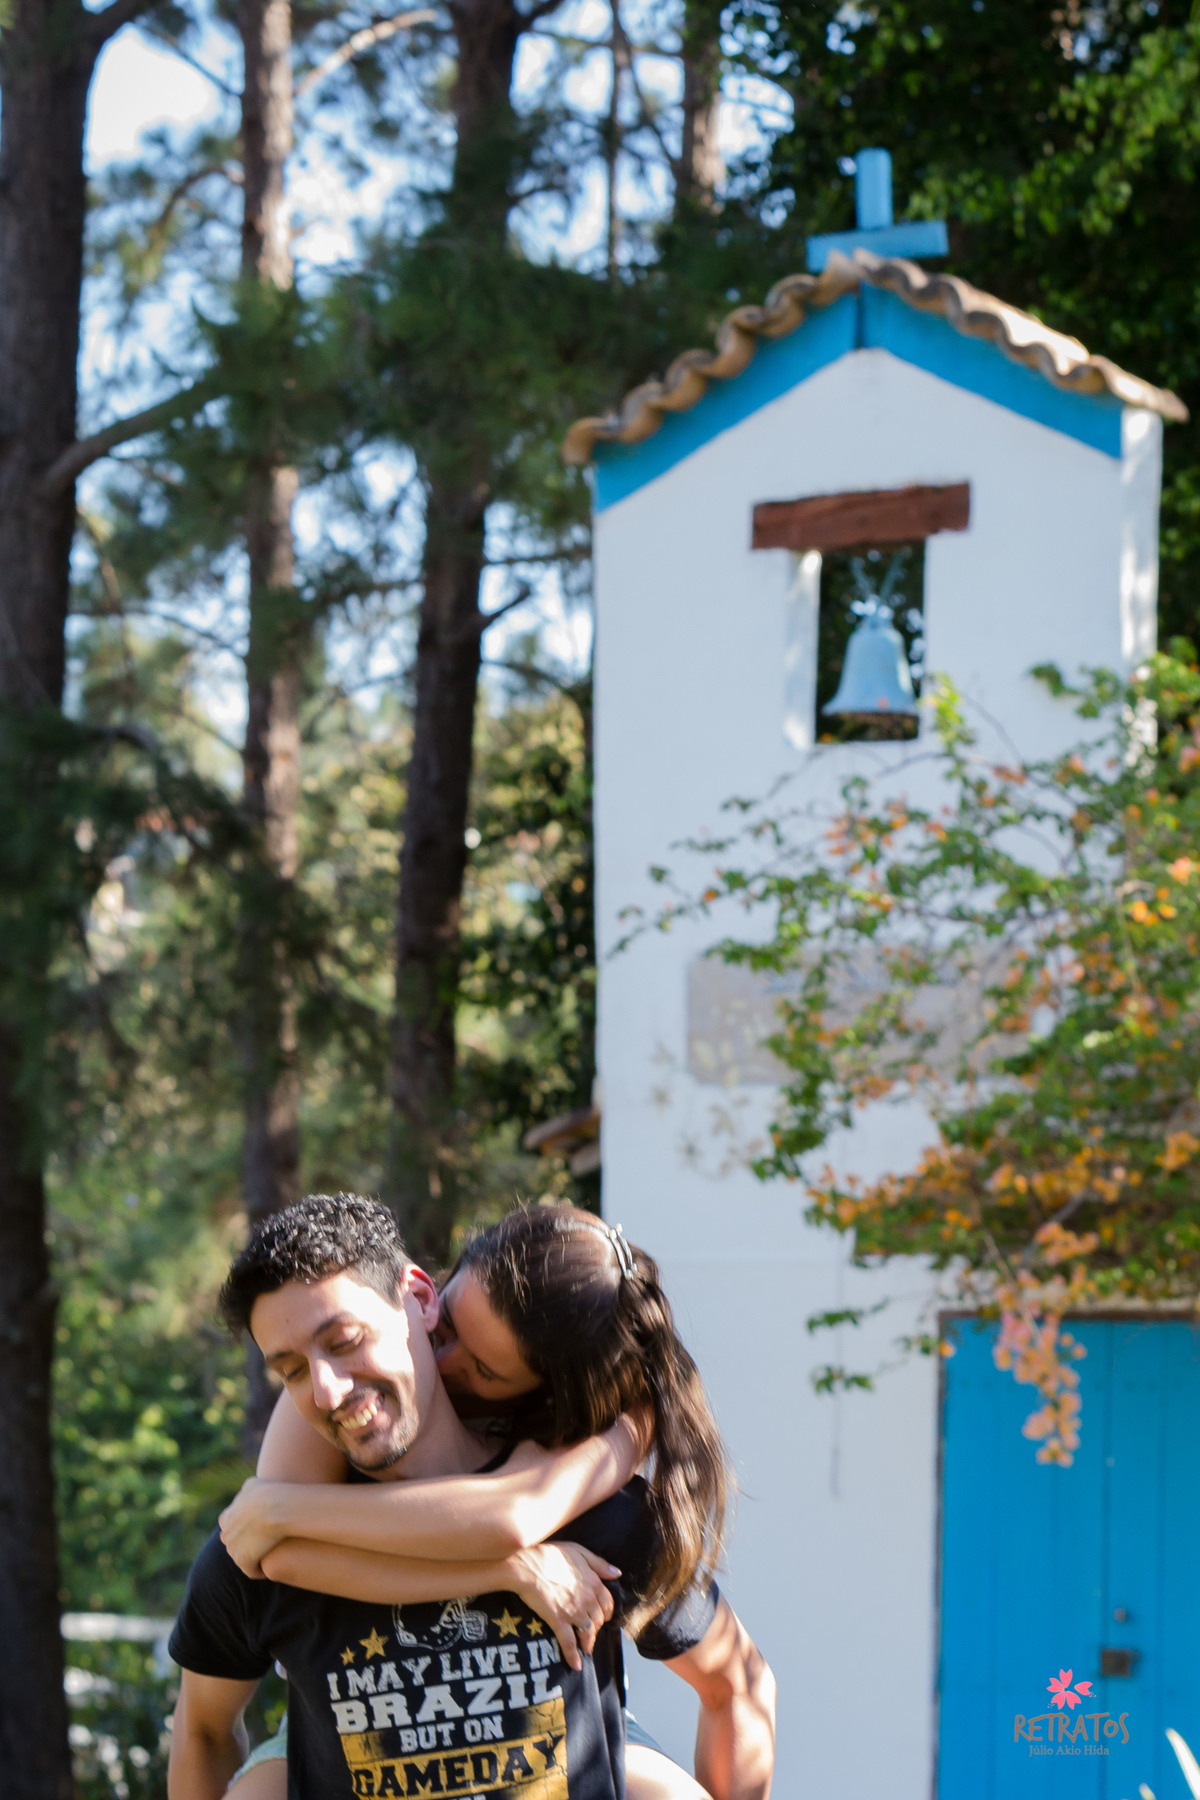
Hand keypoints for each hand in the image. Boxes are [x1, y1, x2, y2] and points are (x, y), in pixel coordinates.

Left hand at [219, 1478, 285, 1578]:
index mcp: (226, 1518)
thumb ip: (246, 1491)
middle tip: (268, 1542)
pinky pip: (253, 1570)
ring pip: (244, 1557)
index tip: (261, 1529)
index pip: (231, 1528)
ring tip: (273, 1554)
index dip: (247, 1528)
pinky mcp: (244, 1561)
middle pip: (237, 1544)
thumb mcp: (252, 1484)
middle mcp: (226, 1534)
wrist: (274, 1507)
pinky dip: (262, 1570)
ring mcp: (233, 1549)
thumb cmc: (268, 1492)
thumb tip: (247, 1492)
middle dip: (249, 1544)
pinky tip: (274, 1564)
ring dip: (256, 1557)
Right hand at [505, 1542, 618, 1671]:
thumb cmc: (551, 1554)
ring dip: (588, 1643)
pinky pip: (568, 1643)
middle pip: (598, 1619)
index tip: (602, 1616)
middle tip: (592, 1631)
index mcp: (593, 1582)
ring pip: (588, 1632)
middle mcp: (587, 1599)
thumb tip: (617, 1574)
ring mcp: (574, 1612)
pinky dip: (572, 1656)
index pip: (607, 1602)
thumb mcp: (578, 1551)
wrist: (528, 1565)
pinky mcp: (558, 1621)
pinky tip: (575, 1665)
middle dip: (597, 1627)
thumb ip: (599, 1563)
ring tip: (586, 1649)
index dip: (606, 1611)